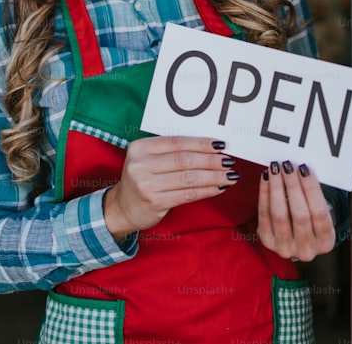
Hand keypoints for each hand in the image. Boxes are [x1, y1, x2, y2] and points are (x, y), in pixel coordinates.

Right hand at [103, 136, 236, 238]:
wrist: (122, 208)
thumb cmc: (142, 180)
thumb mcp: (148, 160)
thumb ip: (171, 152)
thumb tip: (210, 148)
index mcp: (140, 148)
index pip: (176, 142)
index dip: (201, 143)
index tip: (221, 145)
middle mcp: (140, 165)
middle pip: (184, 160)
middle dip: (211, 160)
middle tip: (229, 161)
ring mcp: (146, 184)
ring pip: (188, 178)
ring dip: (213, 176)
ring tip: (230, 175)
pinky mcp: (155, 202)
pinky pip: (188, 194)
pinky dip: (206, 190)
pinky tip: (219, 187)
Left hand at [257, 161, 335, 261]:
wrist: (296, 239)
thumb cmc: (312, 220)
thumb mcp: (321, 212)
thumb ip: (314, 195)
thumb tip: (301, 169)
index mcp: (326, 242)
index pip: (320, 213)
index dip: (311, 189)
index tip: (305, 169)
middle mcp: (306, 250)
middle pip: (299, 214)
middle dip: (293, 186)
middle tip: (288, 165)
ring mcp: (285, 248)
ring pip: (279, 214)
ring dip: (277, 187)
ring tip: (276, 169)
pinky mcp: (267, 241)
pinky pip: (264, 214)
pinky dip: (264, 193)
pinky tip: (267, 178)